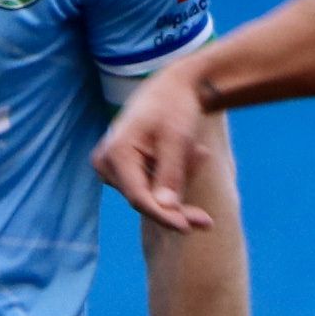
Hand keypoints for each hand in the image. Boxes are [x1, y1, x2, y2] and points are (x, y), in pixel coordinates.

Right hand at [95, 64, 218, 230]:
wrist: (171, 87)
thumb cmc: (174, 106)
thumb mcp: (177, 139)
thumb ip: (170, 175)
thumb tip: (166, 209)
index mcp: (116, 153)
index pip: (139, 198)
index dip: (164, 216)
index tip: (188, 228)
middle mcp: (107, 163)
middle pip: (145, 200)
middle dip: (177, 199)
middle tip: (208, 221)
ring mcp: (113, 168)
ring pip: (151, 195)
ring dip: (179, 181)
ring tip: (198, 154)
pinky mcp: (124, 170)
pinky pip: (152, 186)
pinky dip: (174, 176)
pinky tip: (191, 154)